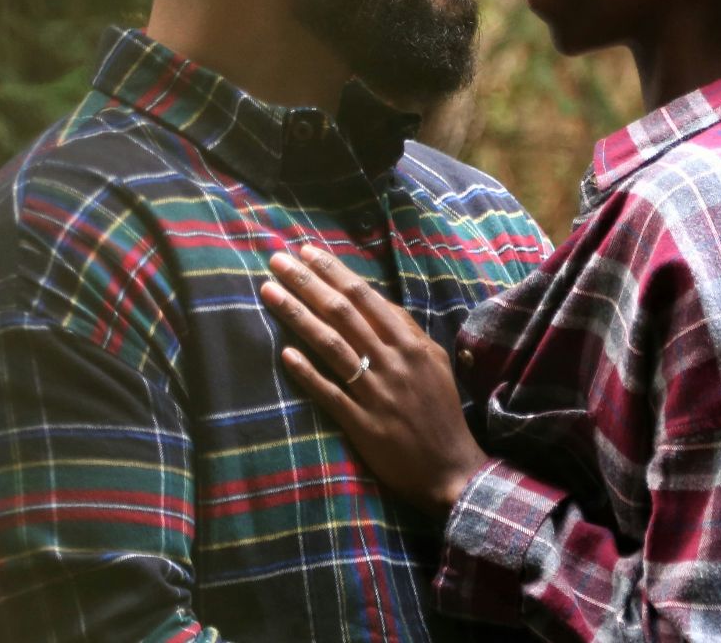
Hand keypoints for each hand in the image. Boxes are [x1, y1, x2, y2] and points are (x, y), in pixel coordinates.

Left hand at [259, 246, 488, 517]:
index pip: (366, 296)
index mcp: (410, 343)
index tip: (306, 252)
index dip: (334, 272)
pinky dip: (308, 372)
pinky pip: (330, 392)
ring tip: (270, 293)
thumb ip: (406, 331)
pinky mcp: (363, 424)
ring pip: (331, 345)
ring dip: (298, 316)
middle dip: (308, 283)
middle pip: (343, 312)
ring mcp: (376, 392)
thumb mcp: (434, 362)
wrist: (451, 468)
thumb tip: (376, 302)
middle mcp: (392, 361)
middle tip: (278, 260)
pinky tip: (285, 353)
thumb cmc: (440, 412)